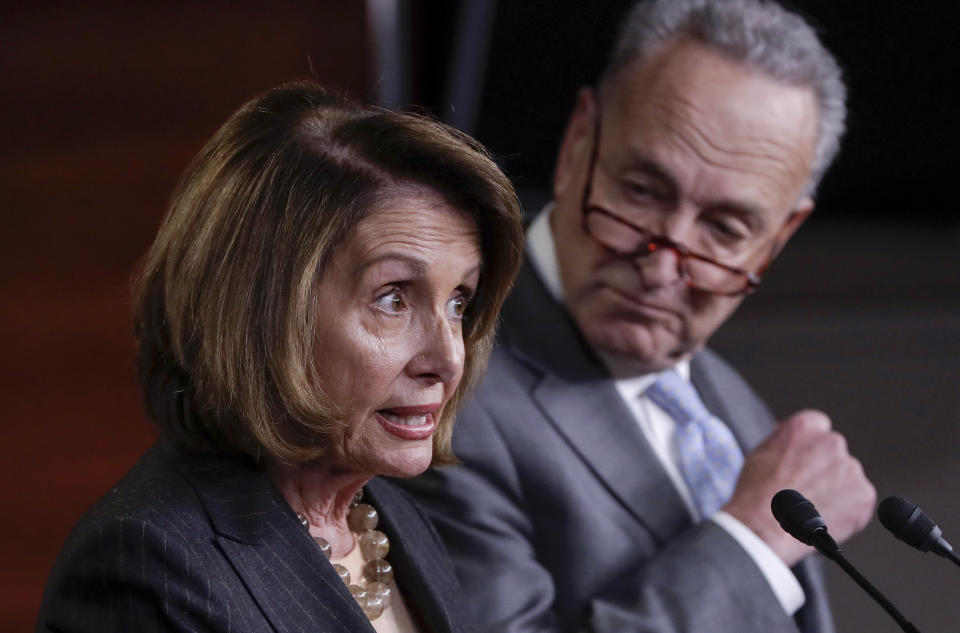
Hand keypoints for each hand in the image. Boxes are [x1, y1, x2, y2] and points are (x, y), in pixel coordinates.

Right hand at [723, 410, 875, 565]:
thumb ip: (783, 440)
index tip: (806, 457)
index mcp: (805, 427)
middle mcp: (831, 442)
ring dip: (836, 487)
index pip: (818, 425)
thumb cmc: (756, 494)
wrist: (765, 529)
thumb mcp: (760, 453)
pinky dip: (847, 508)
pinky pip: (858, 498)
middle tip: (807, 487)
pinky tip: (825, 516)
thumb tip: (792, 440)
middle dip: (823, 466)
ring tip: (813, 506)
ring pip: (847, 475)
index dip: (810, 444)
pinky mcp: (864, 494)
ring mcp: (850, 469)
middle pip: (833, 451)